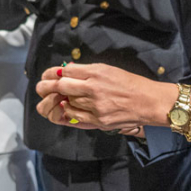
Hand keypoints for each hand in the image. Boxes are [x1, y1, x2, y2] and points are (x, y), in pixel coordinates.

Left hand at [35, 63, 176, 130]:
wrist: (148, 102)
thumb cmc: (130, 83)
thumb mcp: (108, 69)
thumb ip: (87, 70)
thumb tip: (66, 71)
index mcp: (97, 72)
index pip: (67, 71)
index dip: (54, 73)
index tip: (49, 74)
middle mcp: (94, 88)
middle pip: (62, 87)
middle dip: (48, 87)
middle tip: (41, 87)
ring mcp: (96, 106)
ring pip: (67, 102)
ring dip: (61, 100)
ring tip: (58, 98)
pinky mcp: (98, 121)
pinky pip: (75, 116)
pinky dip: (69, 112)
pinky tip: (68, 108)